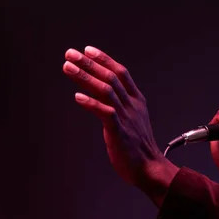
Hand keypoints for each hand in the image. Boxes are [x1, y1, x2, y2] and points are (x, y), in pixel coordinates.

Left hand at [62, 46, 178, 204]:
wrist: (150, 168)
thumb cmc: (139, 147)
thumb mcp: (133, 120)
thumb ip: (120, 105)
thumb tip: (101, 94)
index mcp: (137, 101)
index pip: (121, 73)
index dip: (104, 59)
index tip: (88, 50)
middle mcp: (132, 106)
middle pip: (110, 77)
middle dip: (89, 63)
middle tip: (71, 54)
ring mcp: (127, 118)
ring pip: (106, 90)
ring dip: (85, 77)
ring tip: (68, 67)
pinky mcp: (120, 131)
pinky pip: (105, 113)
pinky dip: (91, 103)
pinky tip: (77, 97)